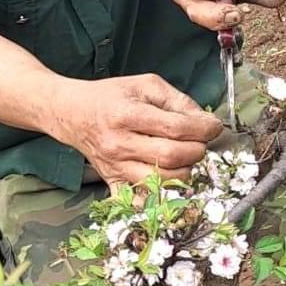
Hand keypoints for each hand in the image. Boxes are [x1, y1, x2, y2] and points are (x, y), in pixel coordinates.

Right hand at [55, 73, 223, 185]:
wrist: (72, 113)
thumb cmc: (110, 97)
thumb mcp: (145, 85)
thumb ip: (178, 101)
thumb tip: (205, 122)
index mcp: (127, 115)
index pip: (176, 128)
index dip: (203, 129)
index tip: (214, 127)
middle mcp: (119, 144)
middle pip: (173, 156)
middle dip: (197, 150)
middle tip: (199, 141)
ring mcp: (114, 167)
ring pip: (163, 180)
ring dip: (185, 170)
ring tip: (184, 156)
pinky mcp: (112, 182)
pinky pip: (139, 200)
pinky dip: (158, 196)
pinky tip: (166, 179)